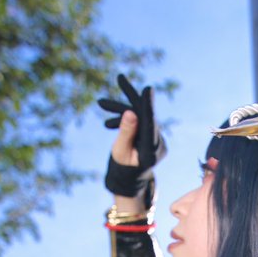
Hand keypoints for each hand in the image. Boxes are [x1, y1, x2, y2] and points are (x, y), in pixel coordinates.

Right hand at [98, 74, 166, 201]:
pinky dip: (124, 119)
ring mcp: (155, 137)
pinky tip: (108, 122)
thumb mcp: (120, 151)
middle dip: (130, 97)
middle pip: (144, 115)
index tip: (147, 89)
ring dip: (120, 110)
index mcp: (151, 151)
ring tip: (100, 103)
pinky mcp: (151, 133)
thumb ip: (126, 133)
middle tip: (120, 77)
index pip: (149, 124)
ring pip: (139, 116)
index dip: (147, 106)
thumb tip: (130, 113)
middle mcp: (157, 142)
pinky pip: (139, 121)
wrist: (129, 179)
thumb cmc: (122, 168)